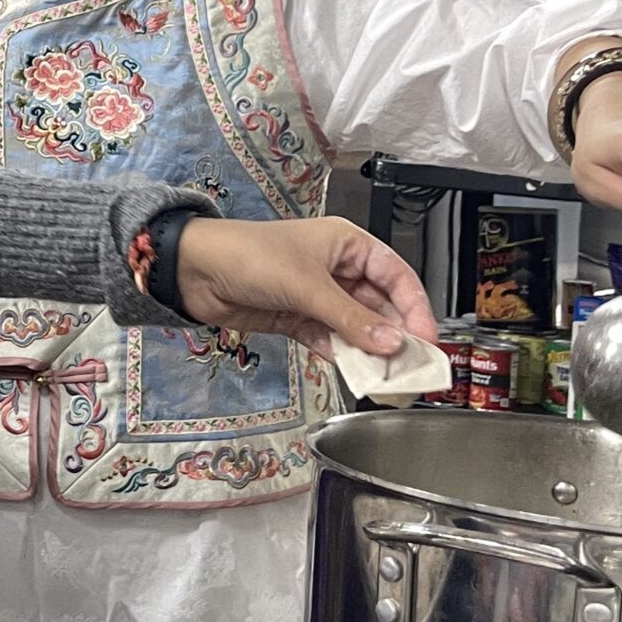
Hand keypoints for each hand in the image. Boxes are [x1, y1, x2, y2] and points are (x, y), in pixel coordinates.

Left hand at [174, 217, 435, 360]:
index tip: (427, 340)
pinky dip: (341, 354)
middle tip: (412, 367)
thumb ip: (350, 318)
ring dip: (369, 350)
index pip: (396, 276)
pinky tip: (354, 369)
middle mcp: (336, 268)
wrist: (193, 270)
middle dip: (394, 335)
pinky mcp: (296, 318)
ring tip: (388, 376)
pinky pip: (329, 339)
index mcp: (346, 244)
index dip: (415, 307)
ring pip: (355, 326)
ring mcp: (316, 295)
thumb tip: (392, 343)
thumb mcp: (307, 285)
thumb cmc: (248, 255)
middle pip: (379, 305)